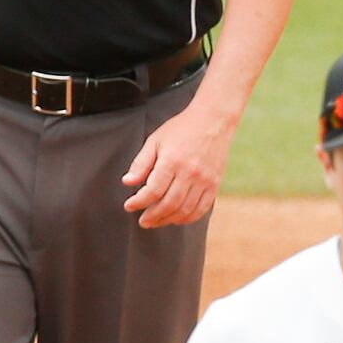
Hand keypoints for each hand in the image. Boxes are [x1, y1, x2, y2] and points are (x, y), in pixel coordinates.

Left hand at [122, 104, 230, 227]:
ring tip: (156, 221)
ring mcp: (205, 180)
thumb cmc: (181, 129)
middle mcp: (190, 173)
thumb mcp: (156, 140)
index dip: (139, 202)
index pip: (153, 190)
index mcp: (172, 161)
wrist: (213, 121)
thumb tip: (127, 182)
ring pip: (185, 210)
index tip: (129, 206)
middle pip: (169, 204)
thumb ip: (141, 163)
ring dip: (168, 220)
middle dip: (152, 216)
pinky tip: (176, 218)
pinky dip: (187, 218)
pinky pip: (201, 209)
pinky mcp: (214, 184)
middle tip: (142, 221)